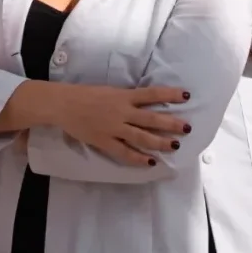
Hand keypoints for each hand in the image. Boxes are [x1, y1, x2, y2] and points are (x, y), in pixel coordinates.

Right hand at [52, 84, 191, 166]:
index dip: (170, 95)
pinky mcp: (105, 142)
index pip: (152, 94)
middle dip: (171, 124)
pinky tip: (151, 162)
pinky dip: (139, 158)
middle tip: (187, 127)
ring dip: (160, 142)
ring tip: (175, 145)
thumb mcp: (110, 90)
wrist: (64, 105)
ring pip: (142, 137)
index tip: (186, 96)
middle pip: (152, 119)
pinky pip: (125, 153)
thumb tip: (145, 102)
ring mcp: (114, 128)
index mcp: (124, 96)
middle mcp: (122, 112)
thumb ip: (127, 98)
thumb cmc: (86, 95)